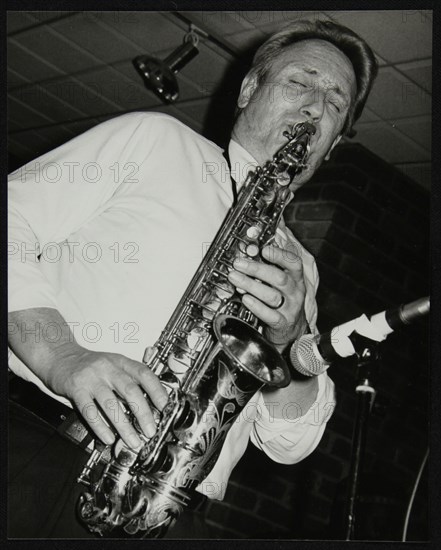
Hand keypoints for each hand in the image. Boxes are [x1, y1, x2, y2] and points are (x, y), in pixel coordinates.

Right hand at [47, 343, 168, 449]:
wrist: (60, 356)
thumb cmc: (90, 365)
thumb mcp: (113, 365)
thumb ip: (129, 380)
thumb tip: (148, 405)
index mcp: (121, 362)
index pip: (144, 374)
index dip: (157, 390)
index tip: (165, 407)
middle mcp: (108, 368)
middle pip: (130, 390)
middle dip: (143, 413)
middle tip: (150, 430)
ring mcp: (91, 378)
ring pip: (111, 404)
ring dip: (124, 426)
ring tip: (132, 440)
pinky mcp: (76, 389)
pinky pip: (90, 411)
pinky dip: (101, 427)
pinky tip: (108, 437)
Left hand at [228, 244, 306, 349]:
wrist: (292, 328)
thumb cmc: (284, 299)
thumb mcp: (283, 281)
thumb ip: (271, 265)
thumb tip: (254, 247)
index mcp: (296, 278)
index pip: (293, 263)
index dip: (279, 255)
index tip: (263, 250)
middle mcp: (295, 292)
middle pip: (279, 278)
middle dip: (257, 269)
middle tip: (239, 264)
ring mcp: (290, 308)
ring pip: (271, 296)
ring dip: (251, 285)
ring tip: (235, 278)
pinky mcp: (282, 323)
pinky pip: (270, 315)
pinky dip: (256, 306)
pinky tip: (245, 299)